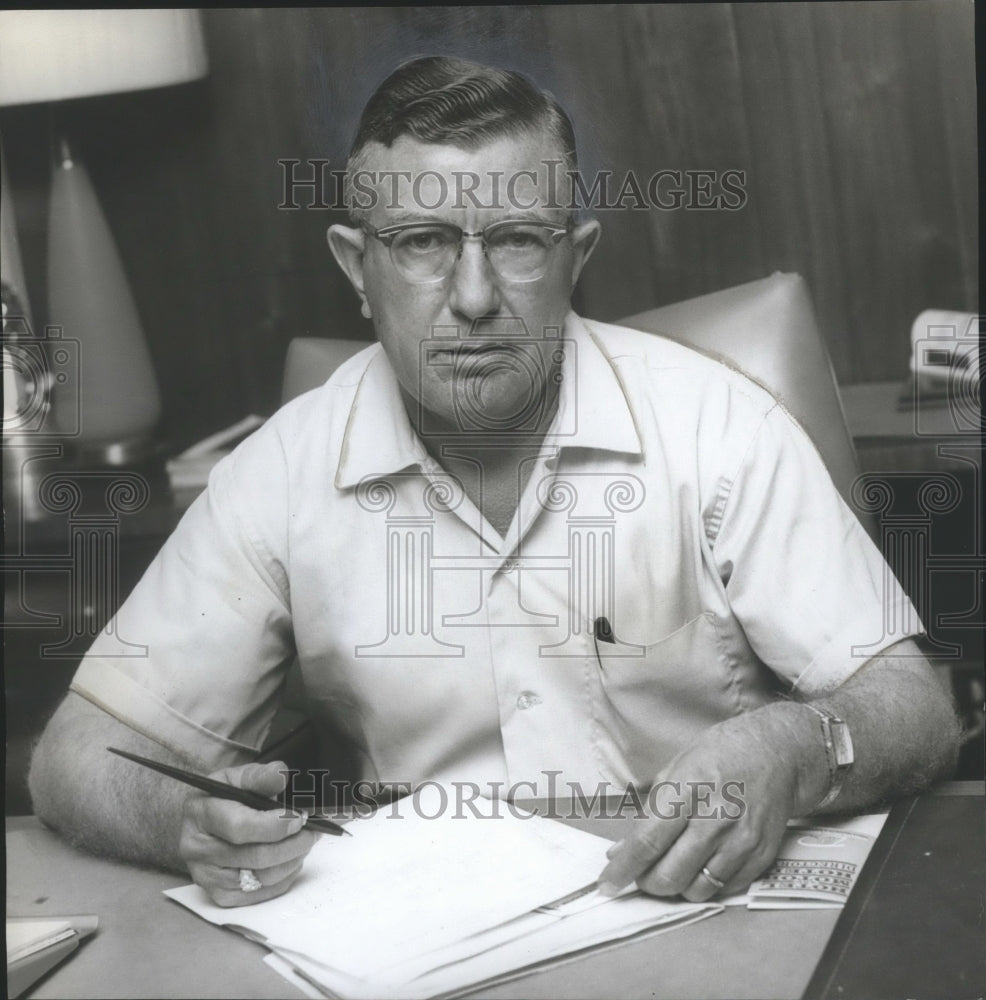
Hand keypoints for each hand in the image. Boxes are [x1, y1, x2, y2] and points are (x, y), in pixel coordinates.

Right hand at [179, 760, 318, 906]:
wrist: (203, 824)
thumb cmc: (224, 798)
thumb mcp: (238, 778)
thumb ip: (260, 776)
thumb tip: (280, 774)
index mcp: (200, 814)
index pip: (240, 827)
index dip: (275, 825)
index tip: (299, 817)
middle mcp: (197, 849)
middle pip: (255, 856)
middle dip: (292, 844)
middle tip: (312, 831)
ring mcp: (206, 876)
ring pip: (261, 878)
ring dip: (292, 860)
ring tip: (304, 843)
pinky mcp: (219, 895)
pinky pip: (260, 894)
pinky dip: (284, 877)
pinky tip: (290, 859)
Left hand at [599, 708, 823, 901]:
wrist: (775, 753)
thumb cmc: (721, 754)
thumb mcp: (676, 768)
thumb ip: (650, 810)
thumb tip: (622, 849)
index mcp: (687, 790)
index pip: (648, 841)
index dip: (624, 868)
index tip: (607, 883)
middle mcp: (715, 818)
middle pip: (670, 873)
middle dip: (647, 882)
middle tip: (642, 874)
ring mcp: (740, 840)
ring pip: (697, 889)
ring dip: (677, 887)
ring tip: (672, 869)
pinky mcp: (760, 855)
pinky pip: (724, 888)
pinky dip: (706, 885)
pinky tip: (700, 866)